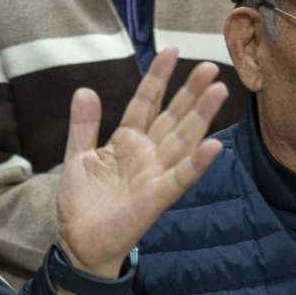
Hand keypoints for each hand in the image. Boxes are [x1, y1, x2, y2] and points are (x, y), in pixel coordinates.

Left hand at [54, 51, 227, 278]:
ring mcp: (154, 175)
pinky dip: (197, 163)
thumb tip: (84, 89)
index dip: (158, 78)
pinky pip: (179, 178)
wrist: (77, 243)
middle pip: (172, 117)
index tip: (171, 51)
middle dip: (190, 92)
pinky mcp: (155, 198)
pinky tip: (215, 145)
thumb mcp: (76, 157)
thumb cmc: (82, 203)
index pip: (146, 102)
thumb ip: (84, 125)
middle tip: (210, 66)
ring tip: (218, 91)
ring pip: (182, 140)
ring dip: (201, 117)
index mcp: (127, 142)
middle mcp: (146, 155)